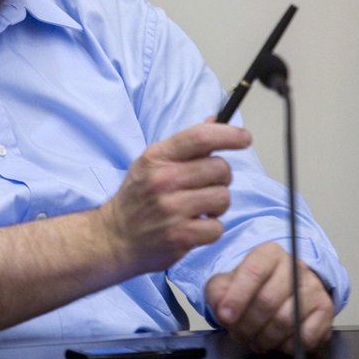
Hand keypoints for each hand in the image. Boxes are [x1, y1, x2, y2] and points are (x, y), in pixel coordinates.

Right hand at [99, 122, 251, 278]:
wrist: (113, 238)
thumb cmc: (137, 198)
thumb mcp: (152, 163)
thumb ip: (185, 145)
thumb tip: (215, 120)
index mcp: (156, 157)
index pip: (201, 137)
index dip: (229, 135)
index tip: (244, 138)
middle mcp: (162, 180)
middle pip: (220, 168)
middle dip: (221, 178)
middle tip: (205, 186)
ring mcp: (171, 209)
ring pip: (223, 197)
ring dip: (217, 205)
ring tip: (198, 208)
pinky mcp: (179, 236)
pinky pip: (217, 227)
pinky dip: (210, 229)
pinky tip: (193, 226)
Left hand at [205, 242, 333, 353]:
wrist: (284, 289)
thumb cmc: (252, 287)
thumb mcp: (227, 282)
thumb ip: (218, 291)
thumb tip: (221, 308)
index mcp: (268, 253)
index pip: (253, 272)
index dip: (237, 298)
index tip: (225, 317)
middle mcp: (294, 266)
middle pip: (268, 300)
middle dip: (248, 324)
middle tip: (237, 335)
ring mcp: (313, 287)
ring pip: (286, 320)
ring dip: (264, 338)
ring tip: (254, 340)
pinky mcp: (325, 309)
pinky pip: (305, 336)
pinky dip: (287, 345)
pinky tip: (276, 342)